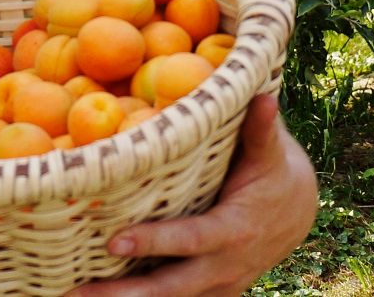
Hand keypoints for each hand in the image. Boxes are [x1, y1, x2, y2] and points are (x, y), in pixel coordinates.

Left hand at [63, 94, 318, 296]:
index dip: (153, 243)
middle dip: (124, 293)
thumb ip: (261, 130)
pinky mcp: (210, 294)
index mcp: (233, 231)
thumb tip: (263, 96)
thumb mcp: (271, 153)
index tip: (114, 242)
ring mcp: (217, 287)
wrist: (296, 212)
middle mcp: (223, 267)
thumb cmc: (274, 172)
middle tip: (77, 292)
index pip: (188, 240)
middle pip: (169, 288)